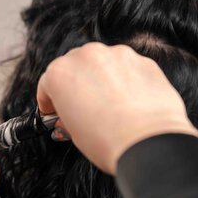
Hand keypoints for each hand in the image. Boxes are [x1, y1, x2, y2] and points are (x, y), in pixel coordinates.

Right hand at [37, 43, 197, 174]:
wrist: (149, 143)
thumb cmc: (108, 141)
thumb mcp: (73, 132)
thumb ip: (68, 114)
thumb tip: (74, 112)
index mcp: (60, 73)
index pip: (47, 83)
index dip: (50, 100)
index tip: (55, 110)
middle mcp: (86, 57)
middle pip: (75, 67)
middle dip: (77, 85)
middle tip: (84, 108)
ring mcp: (116, 55)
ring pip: (103, 64)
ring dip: (103, 79)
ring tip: (110, 106)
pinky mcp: (142, 60)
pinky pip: (127, 69)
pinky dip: (126, 81)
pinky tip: (129, 102)